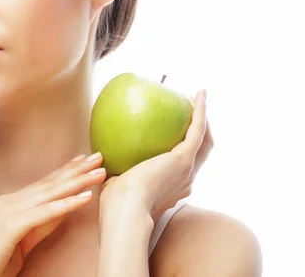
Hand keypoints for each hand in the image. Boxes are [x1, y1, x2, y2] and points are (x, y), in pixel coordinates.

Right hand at [0, 153, 106, 276]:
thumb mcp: (19, 241)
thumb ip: (39, 224)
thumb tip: (62, 211)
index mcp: (8, 204)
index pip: (43, 184)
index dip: (65, 171)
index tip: (83, 160)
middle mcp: (8, 202)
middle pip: (50, 183)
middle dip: (76, 169)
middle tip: (99, 156)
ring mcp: (8, 211)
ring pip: (51, 193)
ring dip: (79, 181)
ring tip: (100, 172)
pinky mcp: (11, 226)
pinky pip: (45, 213)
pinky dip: (68, 203)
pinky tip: (86, 196)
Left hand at [99, 89, 212, 227]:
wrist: (126, 210)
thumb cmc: (114, 203)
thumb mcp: (115, 182)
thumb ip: (113, 169)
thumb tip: (99, 155)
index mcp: (172, 188)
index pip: (183, 168)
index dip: (184, 151)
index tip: (175, 136)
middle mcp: (185, 180)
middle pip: (201, 153)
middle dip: (200, 133)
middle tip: (192, 112)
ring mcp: (188, 169)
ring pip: (205, 140)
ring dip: (204, 119)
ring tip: (197, 99)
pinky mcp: (184, 157)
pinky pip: (198, 128)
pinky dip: (201, 110)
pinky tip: (199, 93)